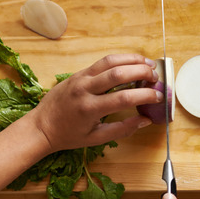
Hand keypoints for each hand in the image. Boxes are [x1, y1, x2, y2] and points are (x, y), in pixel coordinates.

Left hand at [27, 53, 161, 151]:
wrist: (41, 126)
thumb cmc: (68, 135)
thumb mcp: (96, 138)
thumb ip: (123, 129)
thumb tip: (146, 121)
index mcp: (89, 109)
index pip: (124, 98)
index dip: (145, 95)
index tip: (158, 96)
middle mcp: (85, 89)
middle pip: (118, 73)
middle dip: (142, 72)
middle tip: (156, 77)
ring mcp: (80, 77)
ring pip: (110, 61)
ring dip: (132, 60)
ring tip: (149, 64)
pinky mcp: (79, 72)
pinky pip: (102, 62)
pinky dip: (120, 59)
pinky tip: (132, 62)